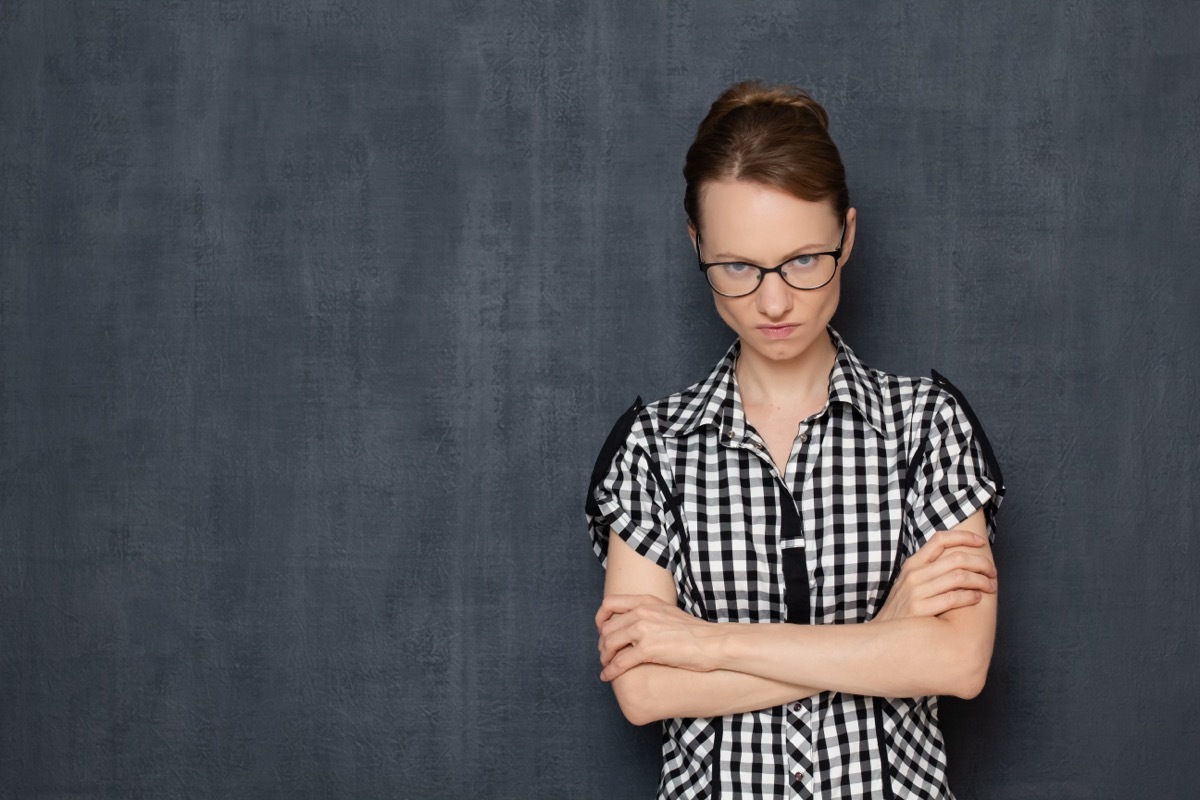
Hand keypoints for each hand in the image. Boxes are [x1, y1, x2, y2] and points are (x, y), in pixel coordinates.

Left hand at [595, 594, 715, 681]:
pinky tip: (608, 677)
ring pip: (609, 644)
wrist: (713, 643)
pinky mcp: (648, 649)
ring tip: (606, 667)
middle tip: (605, 655)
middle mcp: (642, 612)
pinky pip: (619, 662)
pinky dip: (610, 671)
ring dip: (604, 658)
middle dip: (602, 644)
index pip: (609, 603)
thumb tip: (634, 624)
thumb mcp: (667, 613)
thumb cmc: (694, 632)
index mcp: (646, 601)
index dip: (600, 619)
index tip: (602, 631)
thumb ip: (649, 613)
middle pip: (607, 627)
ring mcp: (644, 630)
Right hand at [873, 530, 996, 623]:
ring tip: (990, 586)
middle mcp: (914, 574)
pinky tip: (977, 598)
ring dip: (981, 580)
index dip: (964, 537)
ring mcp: (916, 591)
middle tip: (992, 572)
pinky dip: (970, 596)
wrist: (883, 635)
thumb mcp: (909, 583)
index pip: (940, 539)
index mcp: (912, 564)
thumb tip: (958, 561)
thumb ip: (928, 570)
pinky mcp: (920, 609)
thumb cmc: (903, 609)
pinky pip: (953, 598)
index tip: (980, 542)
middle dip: (981, 563)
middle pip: (956, 558)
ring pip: (959, 577)